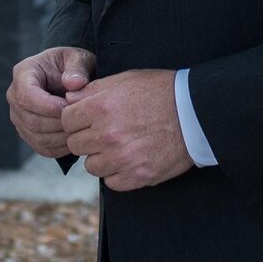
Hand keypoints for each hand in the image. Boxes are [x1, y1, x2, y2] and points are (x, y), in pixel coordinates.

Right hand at [8, 47, 96, 156]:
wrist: (71, 78)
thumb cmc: (73, 65)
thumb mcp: (79, 58)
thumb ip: (77, 68)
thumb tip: (73, 84)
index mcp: (23, 73)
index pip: (26, 95)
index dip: (48, 106)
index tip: (70, 107)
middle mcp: (15, 96)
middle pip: (31, 120)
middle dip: (58, 123)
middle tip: (81, 120)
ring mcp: (20, 117)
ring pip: (36, 136)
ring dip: (61, 137)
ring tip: (81, 128)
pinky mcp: (29, 133)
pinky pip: (42, 147)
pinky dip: (61, 147)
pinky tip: (76, 138)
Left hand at [62, 69, 192, 191]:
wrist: (196, 113)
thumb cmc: (161, 92)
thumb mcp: (126, 79)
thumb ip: (92, 89)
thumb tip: (68, 98)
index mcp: (101, 107)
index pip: (66, 120)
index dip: (76, 118)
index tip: (87, 119)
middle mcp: (108, 135)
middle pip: (75, 144)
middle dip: (87, 137)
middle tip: (106, 132)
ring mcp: (122, 158)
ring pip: (91, 166)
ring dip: (101, 157)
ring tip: (120, 145)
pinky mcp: (137, 176)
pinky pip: (111, 182)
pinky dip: (117, 173)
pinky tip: (130, 158)